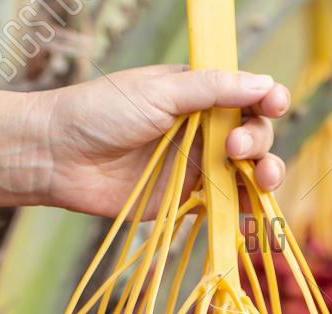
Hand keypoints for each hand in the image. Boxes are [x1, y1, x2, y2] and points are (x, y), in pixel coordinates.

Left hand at [38, 63, 290, 217]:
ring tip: (262, 178)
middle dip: (258, 140)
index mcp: (196, 94)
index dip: (267, 99)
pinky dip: (245, 209)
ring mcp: (197, 165)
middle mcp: (202, 129)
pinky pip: (226, 204)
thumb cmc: (100, 113)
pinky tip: (253, 212)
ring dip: (264, 173)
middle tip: (235, 146)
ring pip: (248, 171)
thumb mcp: (158, 92)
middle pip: (253, 134)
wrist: (57, 157)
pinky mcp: (187, 200)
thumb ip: (212, 90)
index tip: (274, 102)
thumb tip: (263, 82)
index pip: (246, 96)